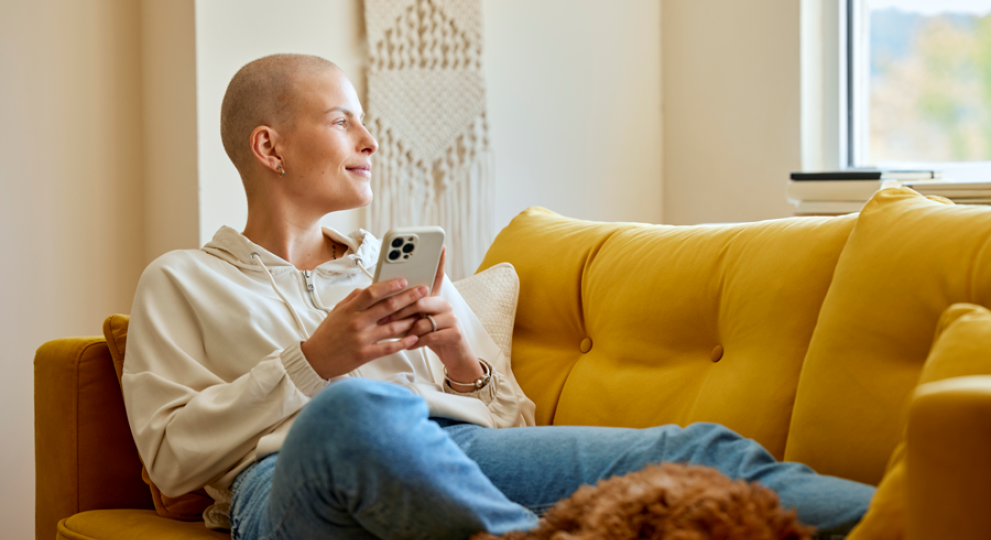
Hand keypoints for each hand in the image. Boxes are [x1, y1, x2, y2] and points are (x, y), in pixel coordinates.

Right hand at [300, 278, 429, 378]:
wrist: (316, 359)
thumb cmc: (328, 334)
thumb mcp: (338, 311)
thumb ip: (354, 299)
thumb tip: (371, 288)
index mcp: (350, 309)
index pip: (372, 292)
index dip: (389, 286)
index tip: (404, 281)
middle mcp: (357, 323)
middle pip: (387, 307)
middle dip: (408, 298)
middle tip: (423, 291)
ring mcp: (362, 339)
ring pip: (392, 327)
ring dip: (410, 320)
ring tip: (423, 313)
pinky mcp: (365, 355)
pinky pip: (389, 348)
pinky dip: (403, 343)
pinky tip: (415, 338)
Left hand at [383, 247, 484, 383]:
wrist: (453, 357)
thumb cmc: (430, 337)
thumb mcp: (417, 320)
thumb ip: (406, 309)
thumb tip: (383, 301)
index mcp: (434, 298)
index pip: (436, 276)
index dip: (439, 261)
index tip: (440, 246)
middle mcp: (444, 304)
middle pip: (420, 299)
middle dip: (400, 309)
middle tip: (384, 317)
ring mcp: (451, 318)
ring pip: (423, 319)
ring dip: (408, 329)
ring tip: (399, 335)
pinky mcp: (454, 333)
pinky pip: (430, 335)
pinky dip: (416, 342)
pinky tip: (411, 345)